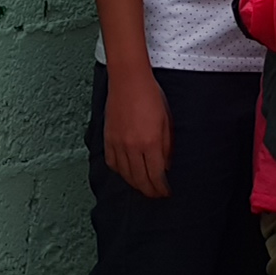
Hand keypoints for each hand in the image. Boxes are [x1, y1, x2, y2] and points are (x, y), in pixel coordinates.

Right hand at [99, 66, 173, 200]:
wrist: (128, 80)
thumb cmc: (150, 95)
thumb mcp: (167, 121)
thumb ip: (167, 147)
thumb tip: (165, 166)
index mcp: (150, 142)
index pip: (156, 176)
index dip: (161, 189)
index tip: (166, 192)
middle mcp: (132, 146)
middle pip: (140, 180)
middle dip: (150, 191)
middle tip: (156, 195)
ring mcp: (118, 143)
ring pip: (125, 174)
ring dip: (135, 184)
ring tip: (143, 187)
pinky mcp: (108, 138)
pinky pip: (112, 163)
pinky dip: (119, 171)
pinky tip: (126, 172)